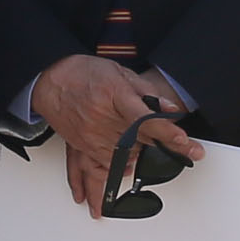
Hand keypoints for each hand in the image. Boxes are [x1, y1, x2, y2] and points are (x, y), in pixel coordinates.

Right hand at [32, 51, 196, 215]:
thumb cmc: (84, 73)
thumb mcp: (120, 72)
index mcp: (114, 95)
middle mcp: (102, 118)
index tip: (185, 142)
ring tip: (152, 152)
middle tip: (189, 152)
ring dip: (142, 155)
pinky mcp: (82, 146)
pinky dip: (120, 167)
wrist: (50, 80)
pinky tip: (127, 167)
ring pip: (125, 156)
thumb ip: (147, 92)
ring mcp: (91, 135)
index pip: (147, 119)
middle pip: (140, 140)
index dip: (168, 132)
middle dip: (165, 146)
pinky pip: (104, 165)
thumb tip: (170, 110)